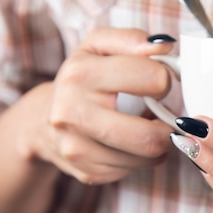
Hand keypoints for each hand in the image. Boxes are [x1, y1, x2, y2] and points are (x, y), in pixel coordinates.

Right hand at [34, 28, 176, 184]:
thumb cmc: (82, 77)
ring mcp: (77, 148)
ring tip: (147, 126)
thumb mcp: (99, 45)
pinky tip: (131, 142)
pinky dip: (142, 158)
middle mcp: (72, 114)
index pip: (153, 80)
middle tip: (168, 116)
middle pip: (150, 137)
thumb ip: (132, 39)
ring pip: (146, 158)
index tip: (159, 82)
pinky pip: (134, 170)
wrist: (42, 119)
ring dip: (158, 143)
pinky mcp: (86, 172)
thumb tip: (164, 47)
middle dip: (170, 127)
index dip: (165, 80)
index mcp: (81, 74)